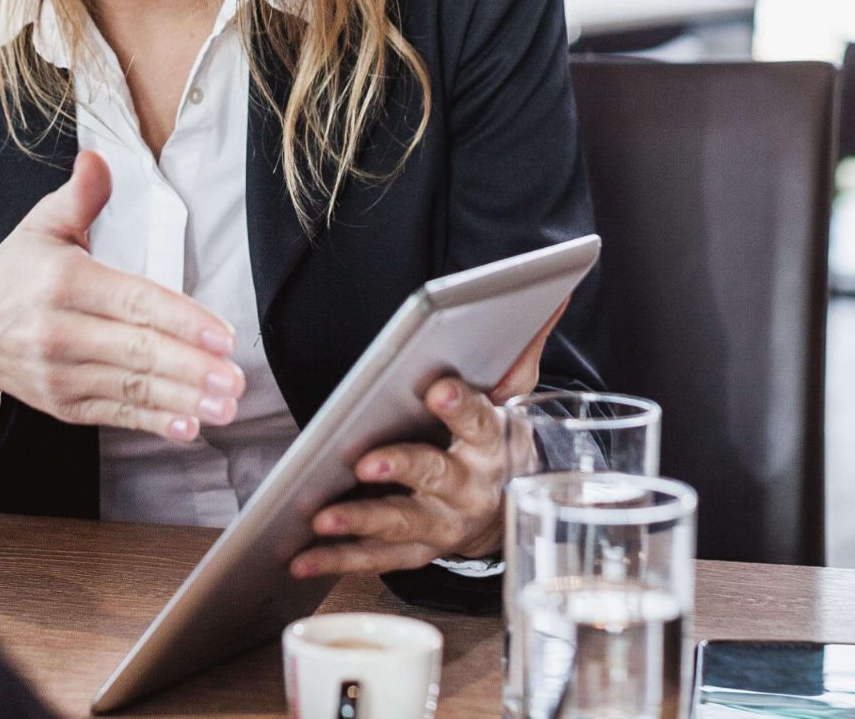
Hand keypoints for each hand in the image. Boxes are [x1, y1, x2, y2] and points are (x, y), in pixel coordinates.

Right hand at [0, 151, 242, 442]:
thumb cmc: (13, 274)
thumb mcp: (41, 226)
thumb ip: (80, 197)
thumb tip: (97, 159)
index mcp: (64, 282)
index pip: (134, 302)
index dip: (182, 320)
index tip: (222, 335)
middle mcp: (60, 331)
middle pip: (138, 351)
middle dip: (192, 368)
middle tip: (234, 378)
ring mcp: (59, 374)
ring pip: (131, 389)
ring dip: (183, 401)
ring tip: (224, 405)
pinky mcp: (62, 405)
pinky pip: (115, 414)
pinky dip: (152, 422)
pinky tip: (186, 425)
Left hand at [287, 301, 569, 580]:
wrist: (505, 508)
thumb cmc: (495, 439)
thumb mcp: (514, 395)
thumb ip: (523, 348)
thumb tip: (553, 295)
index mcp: (491, 443)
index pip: (477, 420)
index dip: (458, 406)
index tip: (437, 388)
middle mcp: (469, 488)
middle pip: (437, 476)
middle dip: (403, 468)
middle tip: (367, 461)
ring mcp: (442, 524)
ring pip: (402, 522)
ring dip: (361, 521)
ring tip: (322, 517)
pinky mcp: (416, 549)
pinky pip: (376, 558)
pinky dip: (338, 559)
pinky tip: (301, 558)